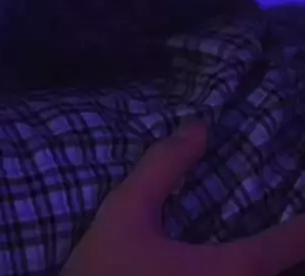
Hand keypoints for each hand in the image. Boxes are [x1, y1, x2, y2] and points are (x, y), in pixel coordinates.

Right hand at [61, 121, 304, 275]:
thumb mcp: (125, 212)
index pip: (284, 247)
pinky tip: (238, 268)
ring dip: (274, 271)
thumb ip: (163, 166)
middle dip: (294, 254)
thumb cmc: (105, 275)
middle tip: (291, 234)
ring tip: (272, 252)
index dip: (304, 228)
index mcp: (227, 273)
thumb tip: (200, 128)